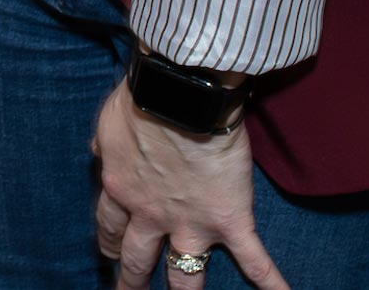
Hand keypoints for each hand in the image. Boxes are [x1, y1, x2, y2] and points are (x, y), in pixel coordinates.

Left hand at [94, 79, 286, 289]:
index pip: (110, 225)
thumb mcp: (109, 123)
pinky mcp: (229, 221)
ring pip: (184, 274)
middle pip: (138, 258)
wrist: (181, 98)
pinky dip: (272, 284)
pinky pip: (253, 260)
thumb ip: (104, 146)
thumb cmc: (141, 101)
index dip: (110, 242)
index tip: (109, 253)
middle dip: (132, 280)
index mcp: (121, 188)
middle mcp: (151, 214)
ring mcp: (190, 223)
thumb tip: (97, 153)